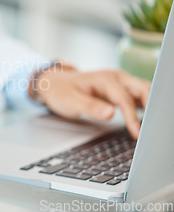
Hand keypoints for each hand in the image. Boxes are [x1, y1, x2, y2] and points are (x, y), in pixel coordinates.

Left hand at [31, 67, 150, 138]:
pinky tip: (150, 121)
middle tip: (155, 130)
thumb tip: (110, 114)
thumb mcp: (71, 101)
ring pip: (145, 91)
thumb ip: (90, 107)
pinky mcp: (122, 89)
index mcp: (105, 79)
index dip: (133, 117)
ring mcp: (121, 83)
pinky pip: (140, 96)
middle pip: (143, 90)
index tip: (137, 133)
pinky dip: (148, 106)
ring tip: (155, 127)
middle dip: (153, 107)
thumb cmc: (62, 92)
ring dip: (153, 106)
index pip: (125, 99)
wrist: (55, 84)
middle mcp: (117, 78)